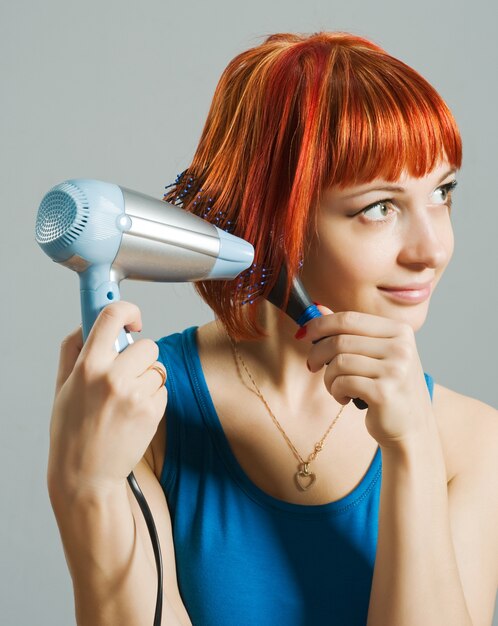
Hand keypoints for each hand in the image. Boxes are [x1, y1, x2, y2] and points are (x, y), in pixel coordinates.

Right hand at [47, 301, 167, 499]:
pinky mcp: (153, 411)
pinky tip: (134, 413)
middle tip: (127, 373)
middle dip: (140, 356)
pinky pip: (163, 389)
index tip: (133, 319)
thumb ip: (74, 349)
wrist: (86, 475)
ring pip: (158, 368)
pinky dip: (153, 397)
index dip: (127, 309)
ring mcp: (136, 395)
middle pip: (147, 344)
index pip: (111, 315)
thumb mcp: (62, 385)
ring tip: (126, 399)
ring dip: (147, 378)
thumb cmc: (72, 430)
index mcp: (88, 366)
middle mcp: (113, 377)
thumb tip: (91, 322)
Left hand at [303, 305, 434, 448]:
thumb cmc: (389, 388)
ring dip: (328, 378)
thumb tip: (318, 307)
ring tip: (335, 387)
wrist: (412, 428)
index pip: (348, 318)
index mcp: (399, 330)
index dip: (320, 324)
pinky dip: (336, 391)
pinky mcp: (385, 393)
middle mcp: (401, 347)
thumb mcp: (374, 354)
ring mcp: (396, 370)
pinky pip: (343, 383)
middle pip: (340, 340)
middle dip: (317, 353)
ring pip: (338, 363)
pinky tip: (345, 398)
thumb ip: (349, 331)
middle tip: (313, 366)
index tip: (304, 335)